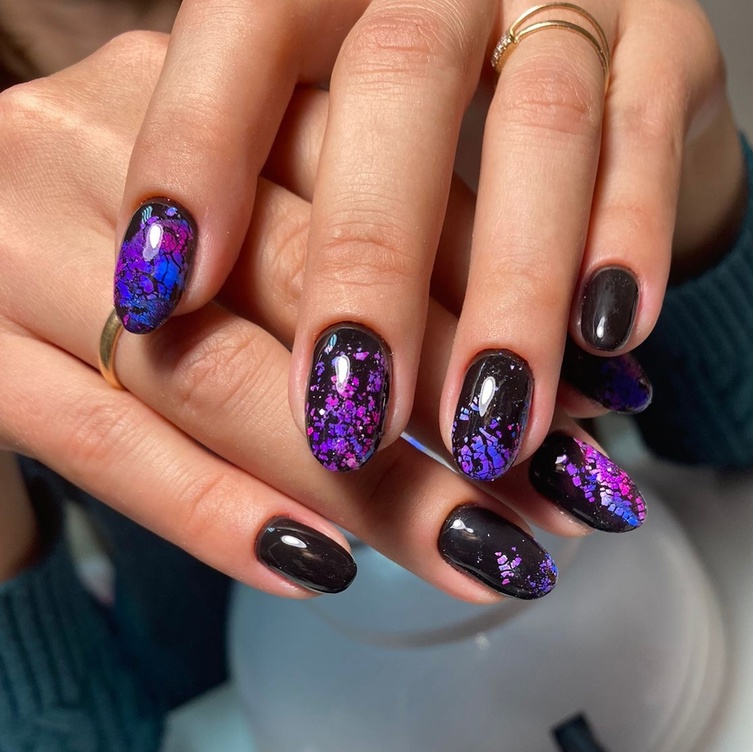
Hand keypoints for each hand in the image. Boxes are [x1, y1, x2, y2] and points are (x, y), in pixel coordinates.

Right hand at [1, 33, 596, 604]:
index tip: (608, 390)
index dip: (496, 297)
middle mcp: (105, 154)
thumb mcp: (215, 196)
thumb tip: (501, 366)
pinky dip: (214, 511)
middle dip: (461, 403)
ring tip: (489, 554)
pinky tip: (318, 570)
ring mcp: (20, 254)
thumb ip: (321, 242)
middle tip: (577, 494)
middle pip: (314, 288)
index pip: (371, 190)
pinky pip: (102, 444)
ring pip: (220, 377)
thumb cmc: (91, 229)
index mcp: (188, 94)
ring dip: (368, 481)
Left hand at [117, 0, 743, 484]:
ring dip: (514, 296)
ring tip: (489, 434)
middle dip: (371, 268)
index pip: (246, 28)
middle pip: (398, 81)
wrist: (577, 52)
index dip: (196, 152)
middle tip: (347, 422)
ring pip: (541, 124)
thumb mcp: (324, 146)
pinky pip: (651, 138)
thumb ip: (267, 226)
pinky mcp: (671, 43)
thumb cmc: (413, 131)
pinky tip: (608, 340)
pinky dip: (630, 242)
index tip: (159, 296)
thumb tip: (178, 349)